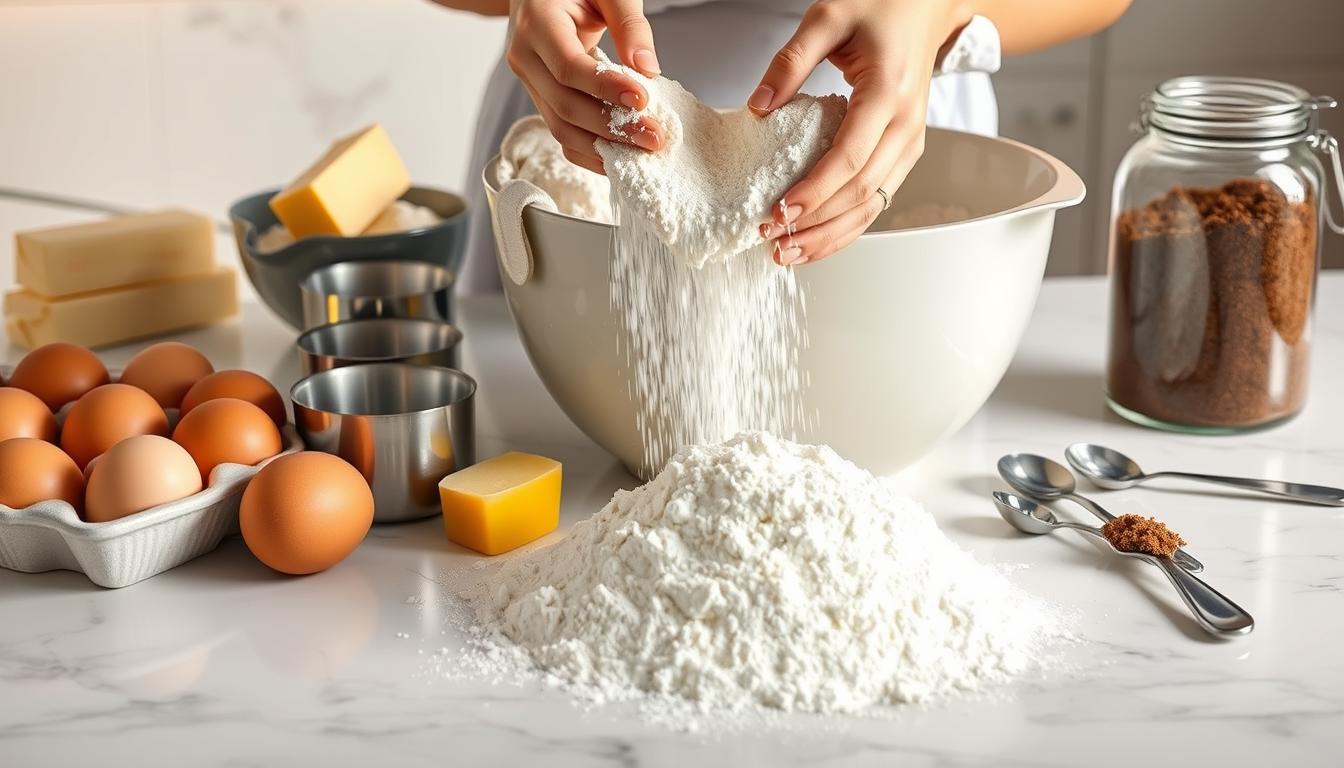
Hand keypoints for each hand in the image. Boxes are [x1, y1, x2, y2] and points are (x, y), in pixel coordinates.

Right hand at [506, 0, 665, 173]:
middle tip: (653, 137)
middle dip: (611, 128)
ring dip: (603, 146)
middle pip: (564, 105)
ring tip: (643, 150)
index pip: (568, 67)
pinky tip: (619, 157)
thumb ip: (630, 24)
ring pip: (560, 127)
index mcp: (537, 23)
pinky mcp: (540, 97)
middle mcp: (524, 56)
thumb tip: (648, 70)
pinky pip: (560, 131)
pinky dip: (589, 150)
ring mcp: (529, 81)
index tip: (642, 99)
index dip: (605, 88)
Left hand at [751, 0, 971, 264]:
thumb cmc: (882, 5)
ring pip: (872, 205)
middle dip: (816, 224)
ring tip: (790, 253)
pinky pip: (877, 198)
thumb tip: (758, 106)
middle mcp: (906, 126)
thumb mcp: (828, 16)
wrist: (927, 3)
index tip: (780, 212)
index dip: (814, 191)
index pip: (849, 158)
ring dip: (831, 235)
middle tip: (773, 241)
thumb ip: (790, 61)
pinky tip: (817, 238)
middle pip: (861, 193)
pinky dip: (847, 224)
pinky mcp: (904, 152)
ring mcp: (910, 143)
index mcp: (888, 94)